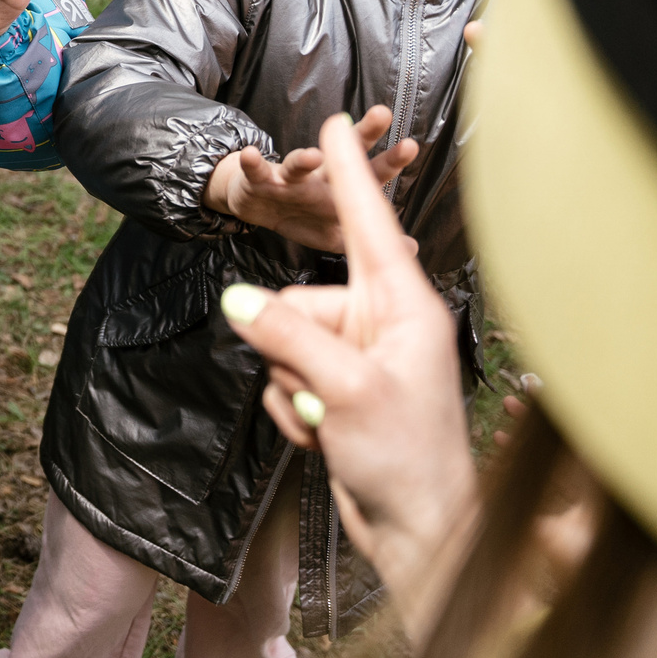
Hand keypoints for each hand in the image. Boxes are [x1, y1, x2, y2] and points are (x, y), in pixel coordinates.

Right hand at [205, 104, 415, 253]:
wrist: (255, 203)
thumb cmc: (299, 213)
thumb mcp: (335, 232)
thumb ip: (369, 238)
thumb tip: (412, 248)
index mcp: (339, 188)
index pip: (370, 173)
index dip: (390, 161)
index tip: (411, 145)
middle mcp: (318, 177)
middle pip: (343, 155)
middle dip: (363, 134)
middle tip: (383, 115)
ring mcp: (287, 177)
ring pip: (297, 164)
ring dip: (304, 159)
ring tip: (314, 156)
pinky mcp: (258, 181)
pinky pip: (255, 172)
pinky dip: (252, 163)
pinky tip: (251, 155)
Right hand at [219, 112, 476, 638]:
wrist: (420, 533)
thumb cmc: (407, 459)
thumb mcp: (346, 391)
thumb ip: (287, 339)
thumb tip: (236, 304)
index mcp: (404, 306)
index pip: (368, 223)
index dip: (350, 173)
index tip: (338, 124)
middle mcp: (383, 323)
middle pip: (298, 300)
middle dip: (288, 348)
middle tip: (318, 395)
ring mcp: (361, 356)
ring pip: (284, 342)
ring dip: (290, 388)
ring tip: (328, 423)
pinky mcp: (342, 389)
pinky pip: (287, 378)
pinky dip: (293, 409)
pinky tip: (322, 437)